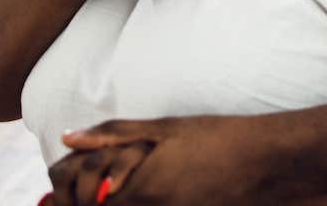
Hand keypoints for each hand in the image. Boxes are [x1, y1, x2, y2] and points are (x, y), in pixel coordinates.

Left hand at [50, 117, 270, 205]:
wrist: (262, 162)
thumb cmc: (215, 138)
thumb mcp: (164, 128)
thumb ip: (114, 135)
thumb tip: (69, 137)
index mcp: (137, 189)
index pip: (79, 201)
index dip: (64, 189)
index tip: (65, 176)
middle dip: (81, 199)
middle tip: (81, 183)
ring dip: (104, 202)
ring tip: (109, 188)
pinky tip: (137, 195)